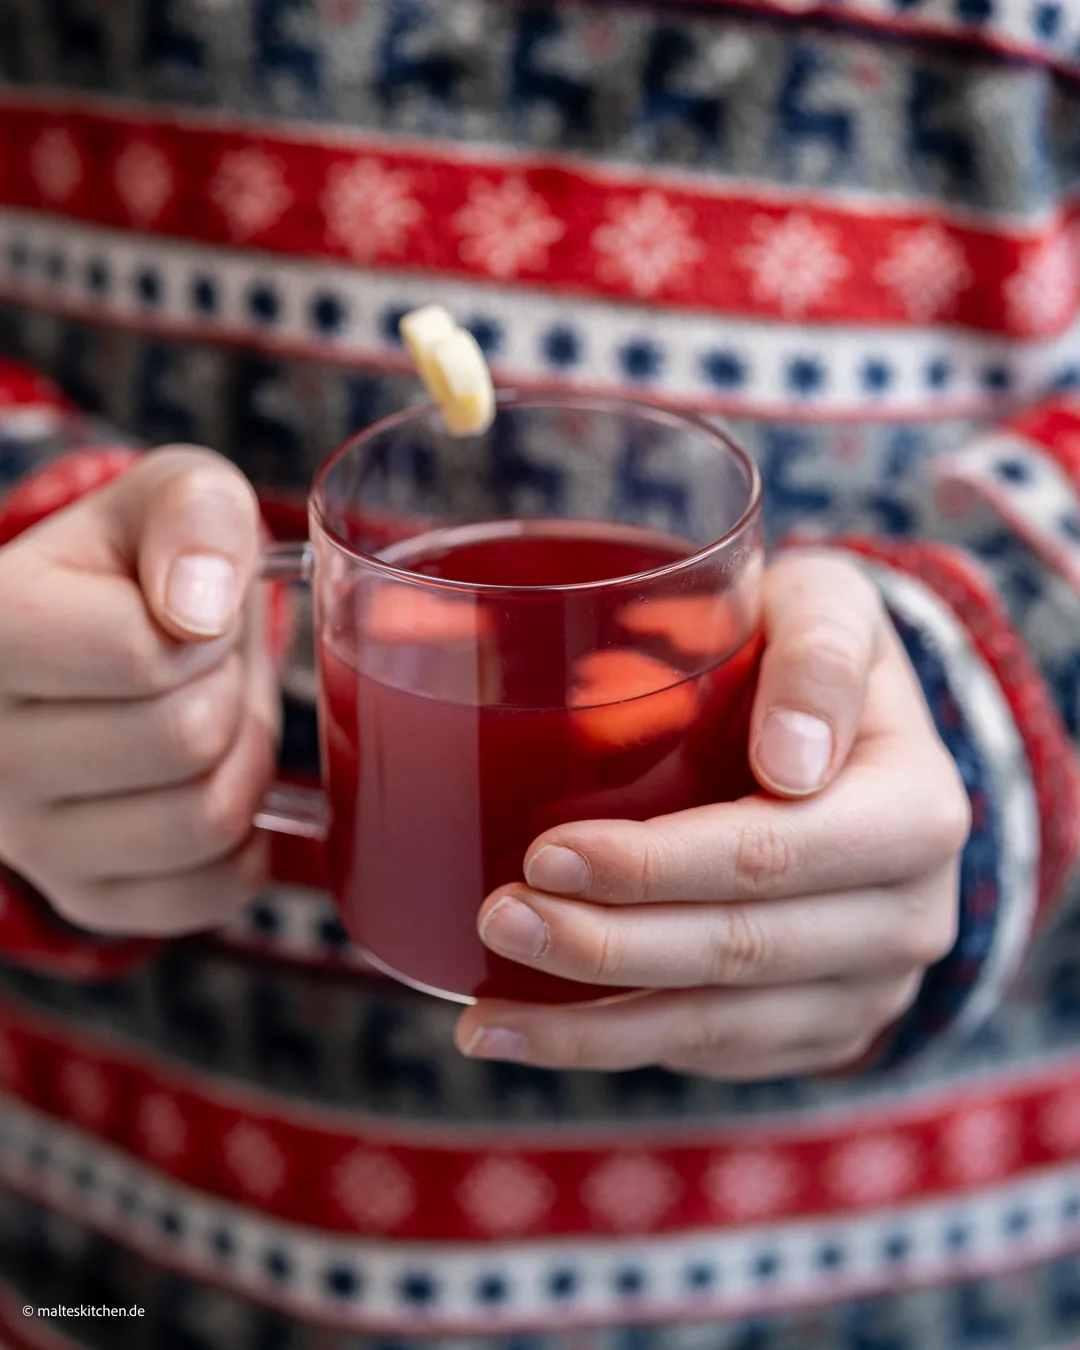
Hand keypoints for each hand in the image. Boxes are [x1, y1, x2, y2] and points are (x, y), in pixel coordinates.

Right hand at [0, 447, 277, 934]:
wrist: (113, 644)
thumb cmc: (146, 567)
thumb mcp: (176, 496)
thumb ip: (194, 512)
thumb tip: (198, 607)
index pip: (141, 653)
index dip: (205, 626)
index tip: (189, 613)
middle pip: (184, 740)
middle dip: (227, 693)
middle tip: (201, 671)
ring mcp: (28, 841)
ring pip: (204, 821)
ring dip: (244, 763)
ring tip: (209, 721)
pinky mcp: (84, 896)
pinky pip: (212, 890)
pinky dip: (246, 839)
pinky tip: (213, 784)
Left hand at [455, 553, 969, 1078]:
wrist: (856, 739)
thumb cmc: (806, 656)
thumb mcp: (827, 610)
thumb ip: (818, 654)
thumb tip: (791, 760)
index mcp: (914, 813)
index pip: (768, 854)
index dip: (652, 866)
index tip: (543, 853)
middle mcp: (908, 918)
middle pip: (736, 951)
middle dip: (603, 949)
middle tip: (498, 919)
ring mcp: (869, 987)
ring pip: (718, 1026)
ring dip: (593, 1030)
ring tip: (485, 1022)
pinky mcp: (823, 1027)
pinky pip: (718, 1053)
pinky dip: (622, 1048)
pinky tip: (537, 1035)